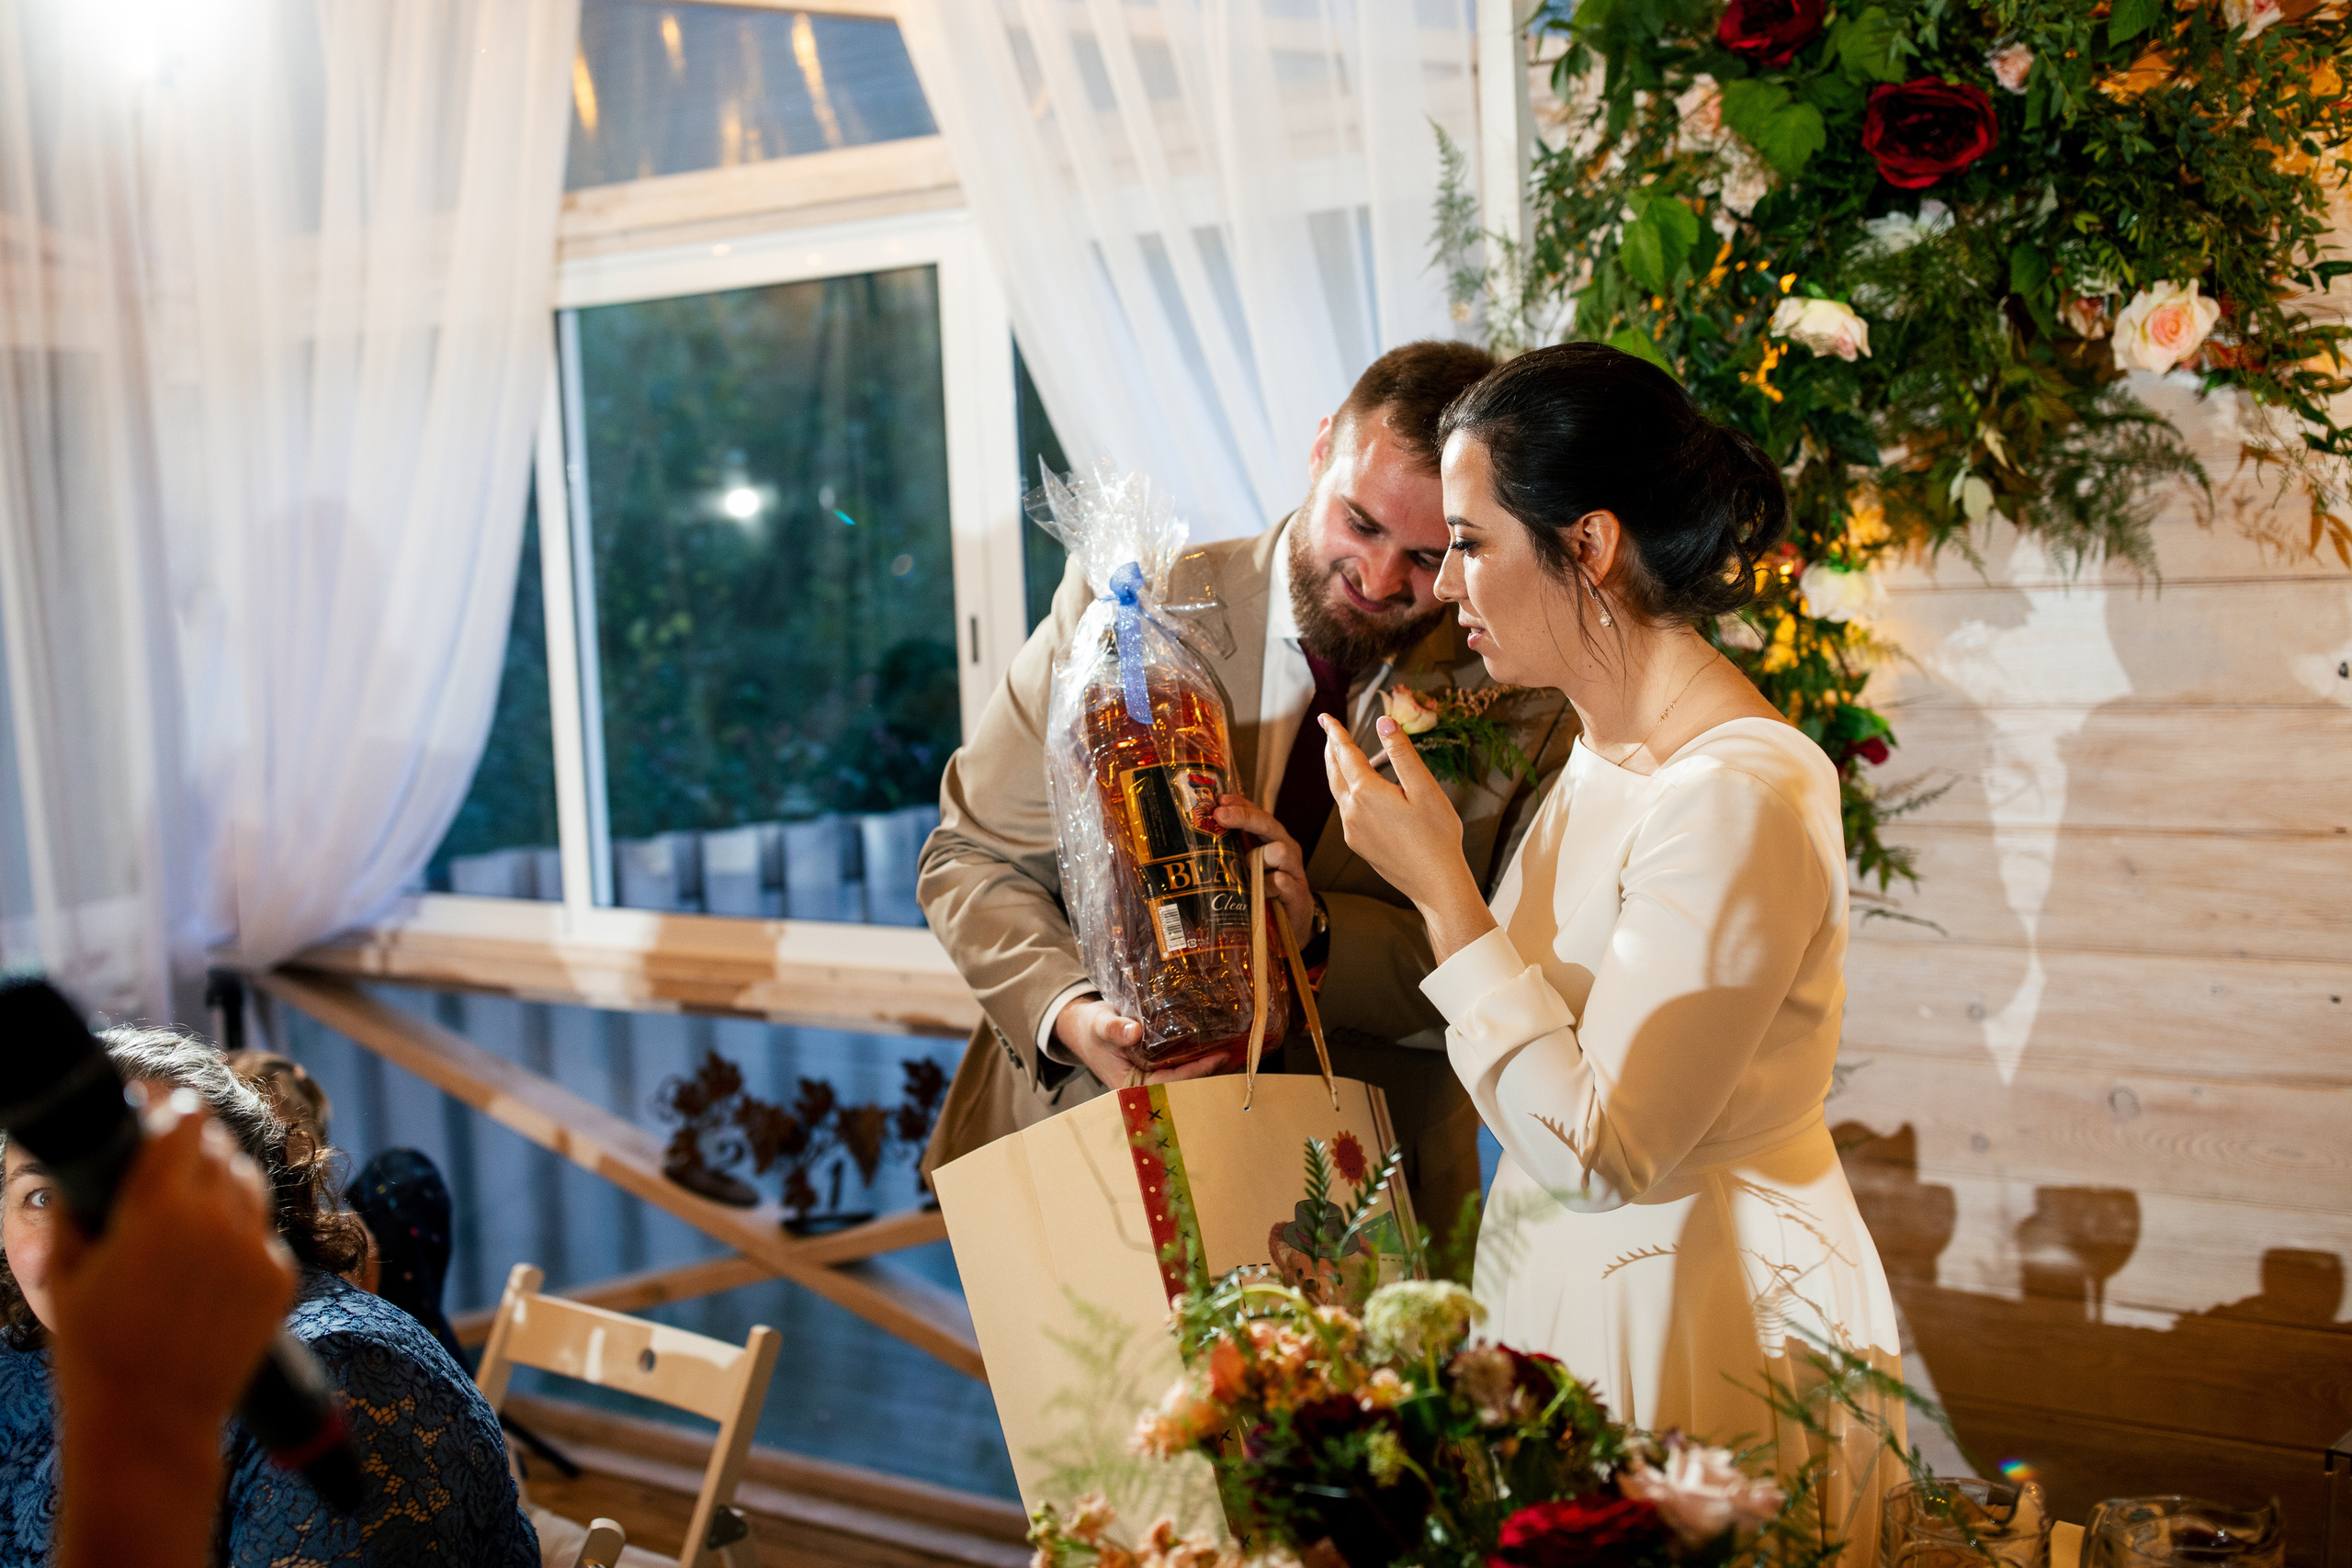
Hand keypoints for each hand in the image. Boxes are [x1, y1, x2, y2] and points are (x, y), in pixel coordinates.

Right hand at [51, 1094, 298, 1567]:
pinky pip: (263, 1232)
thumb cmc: (94, 1350)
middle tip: (168, 1161)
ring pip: (249, 1183)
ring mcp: (256, 1246)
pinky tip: (209, 1262)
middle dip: (193, 1147)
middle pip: (219, 1146)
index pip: (184, 1118)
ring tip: (189, 1211)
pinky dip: (241, 1234)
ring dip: (223, 1183)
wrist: (151, 1423)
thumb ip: (76, 1205)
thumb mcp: (64, 1271)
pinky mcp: (282, 1276)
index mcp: (159, 1206)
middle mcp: (218, 1216)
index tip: (156, 1108)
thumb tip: (83, 1163)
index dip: (169, 1109)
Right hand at [1052, 995, 1230, 1085]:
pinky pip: (1181, 1066)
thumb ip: (1113, 1029)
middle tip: (1238, 1053)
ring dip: (1208, 1067)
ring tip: (1235, 1048)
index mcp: (1129, 1086)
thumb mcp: (1099, 1025)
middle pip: (1184, 1085)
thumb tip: (1134, 1032)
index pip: (1170, 1084)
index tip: (1219, 1058)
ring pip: (1185, 1077)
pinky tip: (1217, 1045)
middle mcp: (1144, 1087)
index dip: (1195, 1073)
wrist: (1083, 1028)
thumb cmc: (1090, 1029)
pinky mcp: (1157, 1067)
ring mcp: (1152, 1078)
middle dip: (1210, 1073)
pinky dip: (1198, 1058)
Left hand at [1212, 794, 1313, 946]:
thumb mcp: (1248, 867)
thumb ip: (1233, 851)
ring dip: (1259, 858)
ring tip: (1246, 868)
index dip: (1240, 803)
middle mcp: (1286, 848)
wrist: (1294, 922)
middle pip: (1268, 824)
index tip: (1219, 800)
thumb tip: (1200, 836)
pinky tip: (1263, 890)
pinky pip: (1283, 882)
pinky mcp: (1298, 892)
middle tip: (1221, 815)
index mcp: (1272, 838)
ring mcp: (1294, 869)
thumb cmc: (1267, 890)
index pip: (1257, 812)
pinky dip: (1270, 885)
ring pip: (1279, 851)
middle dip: (1244, 817)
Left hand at [1321, 714, 1496, 962]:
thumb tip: (1384, 723)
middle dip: (1331, 750)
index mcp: (1367, 793)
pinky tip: (1360, 793)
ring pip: (1339, 793)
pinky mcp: (1359, 845)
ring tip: (1341, 757)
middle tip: (1328, 732)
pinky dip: (1348, 794)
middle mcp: (1352, 811)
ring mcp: (1353, 831)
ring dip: (1338, 772)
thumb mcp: (1425, 788)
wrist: (1435, 883)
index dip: (1336, 733)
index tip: (1326, 718)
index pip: (1345, 754)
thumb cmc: (1437, 836)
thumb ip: (1402, 754)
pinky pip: (1347, 812)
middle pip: (1335, 773)